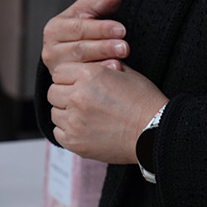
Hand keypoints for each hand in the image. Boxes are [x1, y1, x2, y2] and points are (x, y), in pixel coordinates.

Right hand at [42, 0, 127, 74]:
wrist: (77, 50)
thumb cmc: (84, 28)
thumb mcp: (89, 11)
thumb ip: (100, 3)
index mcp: (54, 29)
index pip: (79, 28)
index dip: (101, 29)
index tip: (122, 30)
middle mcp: (50, 51)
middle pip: (79, 48)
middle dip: (104, 47)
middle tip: (124, 48)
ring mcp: (56, 70)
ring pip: (80, 67)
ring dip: (101, 63)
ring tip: (120, 62)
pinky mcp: (63, 84)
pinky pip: (81, 82)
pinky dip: (98, 77)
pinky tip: (111, 73)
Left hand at [46, 63, 166, 164]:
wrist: (153, 132)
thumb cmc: (144, 103)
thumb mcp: (126, 74)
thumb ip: (103, 67)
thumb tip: (92, 65)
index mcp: (89, 75)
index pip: (59, 72)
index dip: (68, 77)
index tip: (75, 83)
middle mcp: (77, 96)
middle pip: (53, 92)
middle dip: (63, 94)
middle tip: (79, 100)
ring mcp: (73, 121)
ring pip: (54, 112)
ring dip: (65, 112)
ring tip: (83, 115)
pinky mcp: (74, 141)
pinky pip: (58, 132)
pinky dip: (67, 130)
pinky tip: (83, 128)